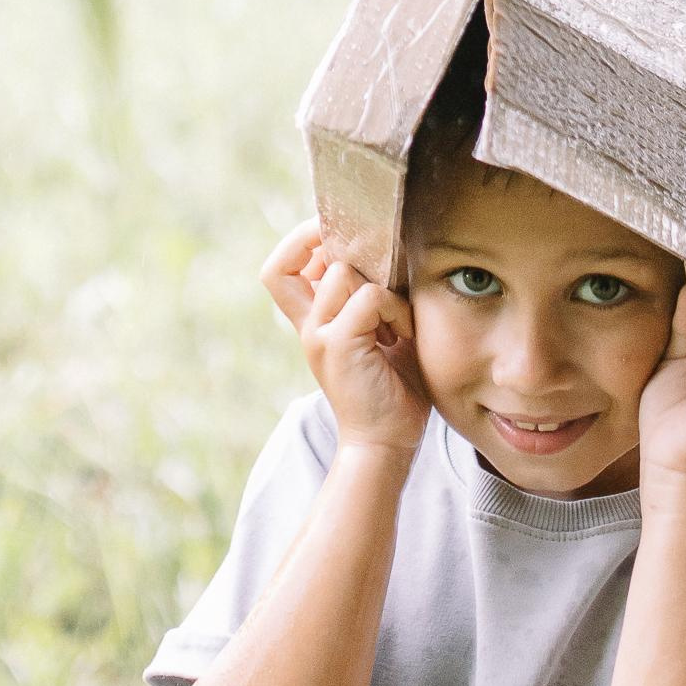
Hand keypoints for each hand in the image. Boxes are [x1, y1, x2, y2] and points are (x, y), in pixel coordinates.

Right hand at [262, 218, 430, 464]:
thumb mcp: (381, 333)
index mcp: (315, 322)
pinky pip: (370, 297)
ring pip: (342, 272)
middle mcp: (309, 327)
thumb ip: (373, 298)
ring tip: (397, 319)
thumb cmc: (394, 389)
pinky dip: (396, 308)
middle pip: (281, 266)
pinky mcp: (338, 346)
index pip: (281, 270)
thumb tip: (388, 254)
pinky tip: (404, 334)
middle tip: (366, 260)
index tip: (340, 244)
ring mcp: (319, 336)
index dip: (300, 243)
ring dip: (382, 285)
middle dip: (321, 243)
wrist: (388, 443)